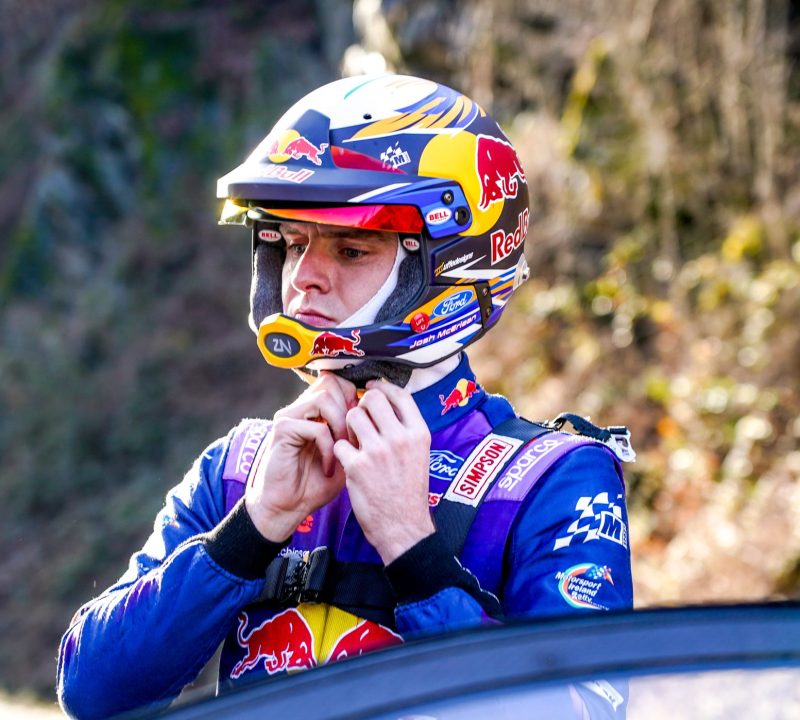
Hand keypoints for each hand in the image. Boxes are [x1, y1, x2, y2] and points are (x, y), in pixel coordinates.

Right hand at [245, 372, 356, 541]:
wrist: (288, 507)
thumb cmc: (317, 482)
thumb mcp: (344, 453)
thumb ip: (355, 430)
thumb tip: (376, 411)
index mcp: (314, 409)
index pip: (339, 382)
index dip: (356, 399)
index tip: (363, 427)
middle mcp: (300, 407)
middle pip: (332, 384)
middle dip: (350, 411)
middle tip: (354, 439)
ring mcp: (289, 415)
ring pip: (325, 398)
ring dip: (341, 425)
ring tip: (344, 450)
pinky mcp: (283, 429)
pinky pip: (316, 427)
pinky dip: (328, 448)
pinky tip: (329, 467)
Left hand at [334, 379, 433, 563]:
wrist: (403, 527)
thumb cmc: (409, 492)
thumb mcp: (420, 454)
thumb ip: (406, 429)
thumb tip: (388, 404)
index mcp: (419, 433)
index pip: (399, 394)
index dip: (382, 387)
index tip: (372, 389)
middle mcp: (400, 438)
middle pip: (373, 399)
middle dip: (362, 405)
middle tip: (360, 418)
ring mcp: (378, 451)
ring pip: (352, 416)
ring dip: (348, 425)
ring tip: (353, 440)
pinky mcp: (357, 466)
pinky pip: (339, 443)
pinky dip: (340, 451)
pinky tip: (347, 461)